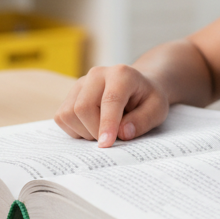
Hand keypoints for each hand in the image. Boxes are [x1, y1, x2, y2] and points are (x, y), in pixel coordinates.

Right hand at [54, 64, 169, 146]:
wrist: (137, 87)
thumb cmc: (147, 99)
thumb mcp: (157, 110)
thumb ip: (142, 121)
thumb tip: (122, 133)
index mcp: (122, 74)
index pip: (110, 100)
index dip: (107, 124)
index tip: (106, 144)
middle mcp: (97, 74)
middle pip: (83, 108)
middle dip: (95, 131)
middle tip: (112, 139)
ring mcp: (81, 83)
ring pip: (69, 114)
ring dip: (85, 132)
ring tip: (104, 130)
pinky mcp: (70, 95)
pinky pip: (62, 118)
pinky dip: (76, 130)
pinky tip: (92, 127)